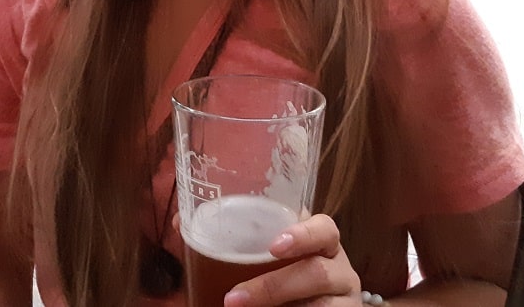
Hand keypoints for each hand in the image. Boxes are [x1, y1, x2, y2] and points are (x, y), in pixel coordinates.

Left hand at [223, 214, 359, 306]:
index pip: (324, 229)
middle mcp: (339, 269)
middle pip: (316, 273)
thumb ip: (232, 243)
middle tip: (233, 298)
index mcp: (322, 243)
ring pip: (320, 306)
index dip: (303, 234)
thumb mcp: (265, 257)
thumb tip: (180, 225)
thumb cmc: (278, 276)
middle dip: (272, 287)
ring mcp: (343, 300)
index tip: (273, 246)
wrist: (293, 303)